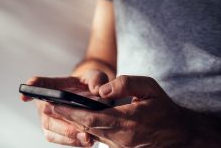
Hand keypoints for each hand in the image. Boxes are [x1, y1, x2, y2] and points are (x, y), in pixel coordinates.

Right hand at [20, 70, 108, 146]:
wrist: (90, 99)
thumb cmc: (88, 85)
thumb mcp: (95, 76)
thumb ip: (96, 79)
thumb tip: (98, 90)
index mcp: (54, 85)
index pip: (40, 83)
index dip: (33, 87)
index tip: (25, 94)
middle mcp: (46, 102)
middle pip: (45, 111)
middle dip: (59, 118)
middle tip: (77, 124)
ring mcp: (48, 118)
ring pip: (51, 129)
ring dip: (68, 134)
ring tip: (86, 137)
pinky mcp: (53, 131)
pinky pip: (57, 139)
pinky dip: (72, 141)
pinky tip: (87, 141)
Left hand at [50, 75, 220, 147]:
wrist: (178, 134)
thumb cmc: (163, 108)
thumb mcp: (150, 88)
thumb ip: (126, 85)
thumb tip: (102, 90)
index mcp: (128, 122)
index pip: (91, 118)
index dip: (70, 112)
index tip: (54, 103)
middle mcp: (121, 138)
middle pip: (85, 128)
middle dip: (64, 117)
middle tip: (47, 107)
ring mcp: (119, 146)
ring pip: (89, 134)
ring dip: (71, 123)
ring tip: (55, 111)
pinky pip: (97, 138)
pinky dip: (83, 129)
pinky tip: (74, 120)